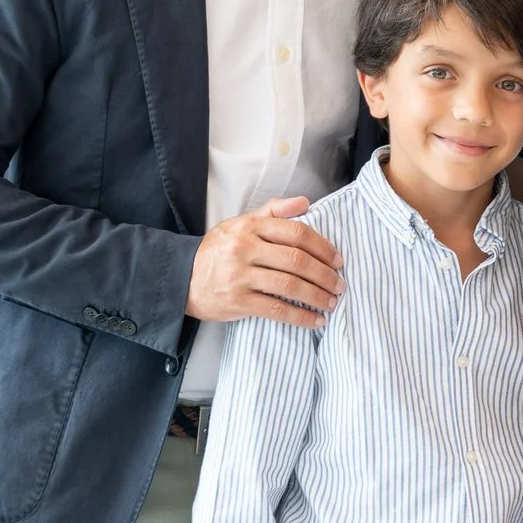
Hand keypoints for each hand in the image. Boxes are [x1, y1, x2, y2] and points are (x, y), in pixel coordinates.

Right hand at [185, 196, 343, 327]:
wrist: (181, 277)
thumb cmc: (218, 250)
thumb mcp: (241, 223)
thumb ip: (273, 211)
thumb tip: (306, 202)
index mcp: (250, 227)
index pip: (296, 233)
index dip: (323, 247)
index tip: (338, 260)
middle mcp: (245, 248)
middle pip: (297, 260)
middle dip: (325, 274)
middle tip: (340, 284)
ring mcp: (240, 276)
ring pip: (289, 286)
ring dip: (317, 296)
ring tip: (331, 303)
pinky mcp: (237, 301)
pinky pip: (275, 310)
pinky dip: (299, 316)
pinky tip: (314, 320)